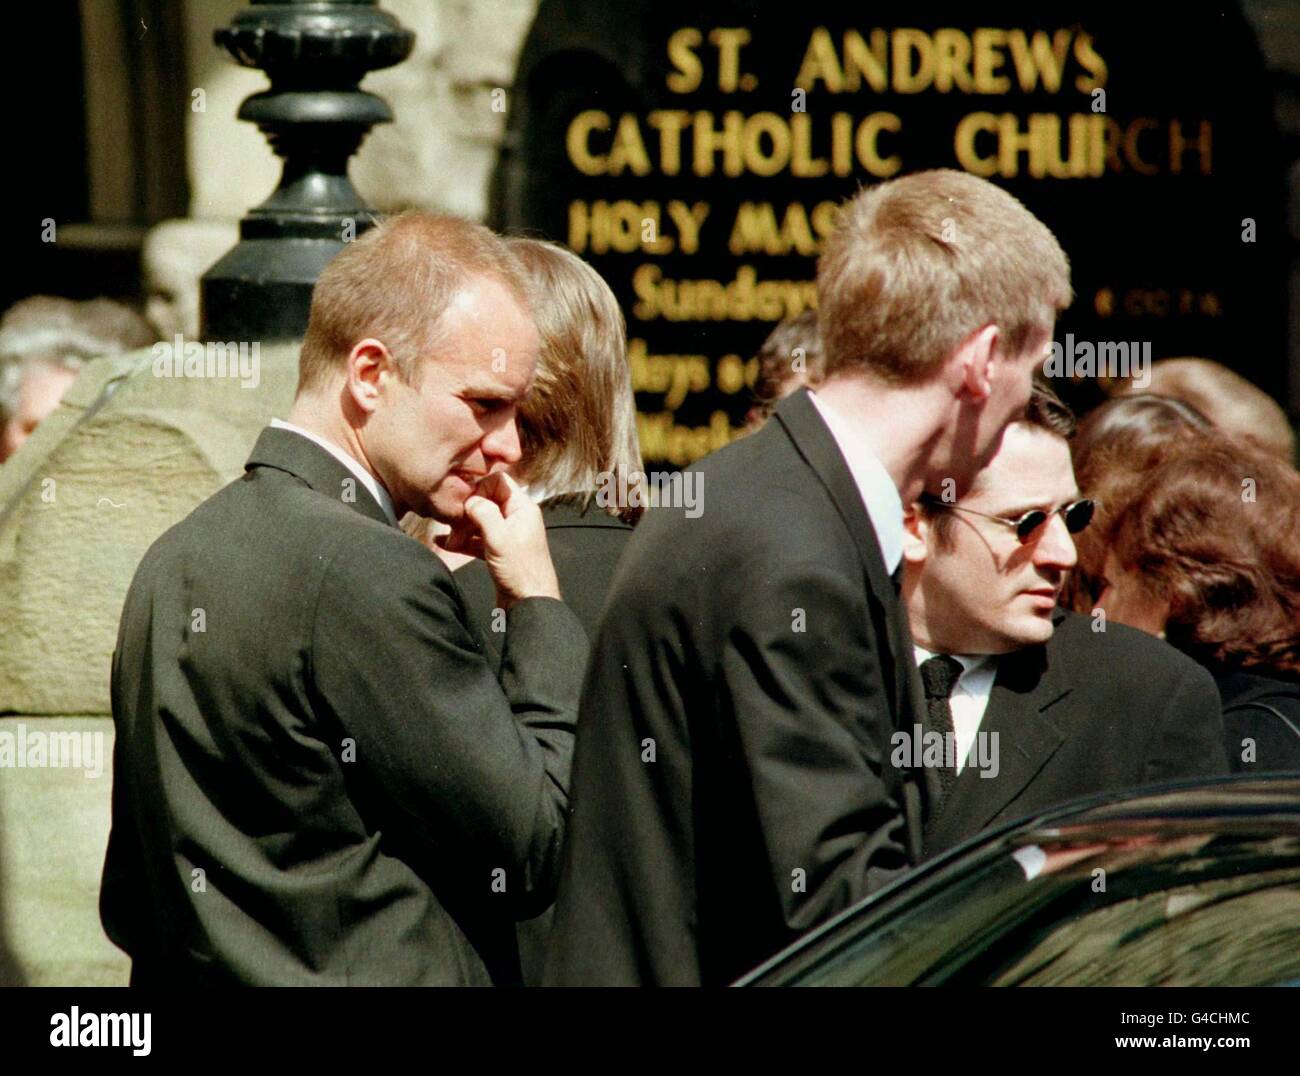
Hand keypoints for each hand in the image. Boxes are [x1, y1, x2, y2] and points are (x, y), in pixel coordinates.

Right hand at [458, 472, 560, 605]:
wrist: (531, 605)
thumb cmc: (522, 573)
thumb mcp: (500, 538)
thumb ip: (484, 513)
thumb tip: (470, 499)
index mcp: (522, 508)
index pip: (497, 482)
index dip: (478, 489)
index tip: (464, 504)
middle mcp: (516, 518)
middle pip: (485, 502)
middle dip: (466, 512)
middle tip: (453, 527)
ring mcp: (507, 535)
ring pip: (479, 522)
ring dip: (461, 529)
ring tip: (449, 540)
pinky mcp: (499, 552)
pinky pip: (476, 539)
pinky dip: (462, 541)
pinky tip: (444, 543)